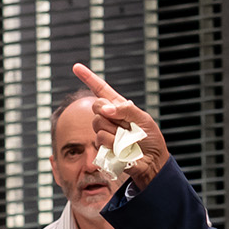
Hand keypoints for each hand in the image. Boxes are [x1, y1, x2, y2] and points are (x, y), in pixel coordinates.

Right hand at [71, 64, 169, 189]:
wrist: (152, 161)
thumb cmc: (151, 139)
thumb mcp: (143, 119)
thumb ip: (126, 110)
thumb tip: (105, 109)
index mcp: (119, 107)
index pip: (101, 89)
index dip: (88, 78)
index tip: (76, 67)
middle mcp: (109, 118)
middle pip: (96, 106)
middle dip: (107, 112)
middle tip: (124, 123)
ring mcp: (105, 132)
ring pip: (98, 124)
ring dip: (115, 132)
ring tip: (128, 139)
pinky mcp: (104, 147)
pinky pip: (102, 139)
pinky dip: (115, 144)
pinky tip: (124, 149)